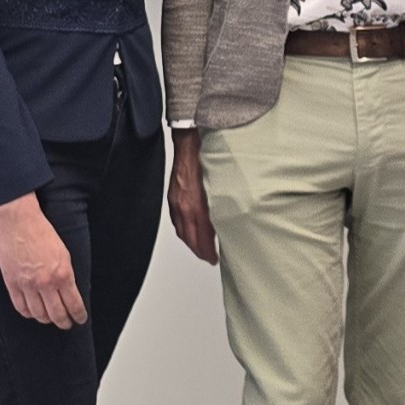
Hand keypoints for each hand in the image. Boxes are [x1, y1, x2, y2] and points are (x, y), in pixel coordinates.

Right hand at [0, 193, 86, 327]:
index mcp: (62, 274)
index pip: (73, 305)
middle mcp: (45, 283)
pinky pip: (20, 307)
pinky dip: (28, 313)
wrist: (19, 222)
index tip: (80, 319)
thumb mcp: (64, 254)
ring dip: (46, 319)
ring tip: (50, 318)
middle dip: (64, 322)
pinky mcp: (11, 283)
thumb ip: (67, 276)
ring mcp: (27, 285)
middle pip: (56, 314)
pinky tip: (33, 312)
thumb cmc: (42, 233)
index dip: (78, 316)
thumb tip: (69, 294)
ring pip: (38, 314)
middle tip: (67, 324)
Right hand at [168, 129, 217, 264]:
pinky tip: (190, 229)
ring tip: (201, 248)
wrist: (190, 144)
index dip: (207, 252)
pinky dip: (184, 229)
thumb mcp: (220, 187)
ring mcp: (176, 203)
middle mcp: (183, 207)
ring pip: (181, 230)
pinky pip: (176, 220)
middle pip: (189, 238)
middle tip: (209, 258)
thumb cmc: (206, 161)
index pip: (201, 238)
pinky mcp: (173, 198)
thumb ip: (222, 207)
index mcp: (195, 207)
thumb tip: (230, 222)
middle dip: (198, 251)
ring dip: (191, 242)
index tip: (214, 259)